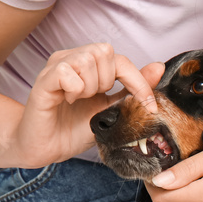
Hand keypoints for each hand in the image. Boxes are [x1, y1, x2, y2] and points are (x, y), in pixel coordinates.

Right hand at [12, 43, 163, 167]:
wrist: (47, 149)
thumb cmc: (75, 128)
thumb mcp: (113, 109)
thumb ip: (132, 89)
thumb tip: (158, 67)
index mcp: (89, 64)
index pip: (121, 59)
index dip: (138, 80)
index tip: (148, 105)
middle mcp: (71, 58)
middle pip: (105, 52)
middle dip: (107, 82)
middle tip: (93, 99)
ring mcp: (56, 67)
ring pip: (87, 60)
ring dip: (90, 87)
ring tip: (78, 101)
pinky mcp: (43, 80)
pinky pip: (67, 72)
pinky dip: (74, 89)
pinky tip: (66, 101)